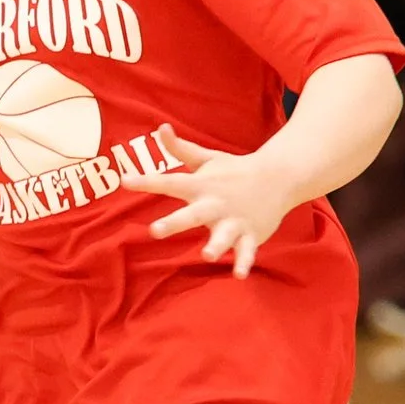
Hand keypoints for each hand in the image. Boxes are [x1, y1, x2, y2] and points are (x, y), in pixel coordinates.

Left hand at [119, 124, 299, 277]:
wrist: (279, 177)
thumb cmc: (234, 170)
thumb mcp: (206, 158)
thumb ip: (180, 148)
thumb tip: (159, 127)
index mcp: (201, 185)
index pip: (169, 182)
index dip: (146, 181)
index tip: (124, 180)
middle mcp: (215, 203)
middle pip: (191, 215)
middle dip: (174, 223)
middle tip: (154, 231)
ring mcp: (234, 220)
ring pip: (223, 236)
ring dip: (216, 245)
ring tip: (206, 255)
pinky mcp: (250, 234)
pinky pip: (246, 251)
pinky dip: (244, 262)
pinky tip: (238, 275)